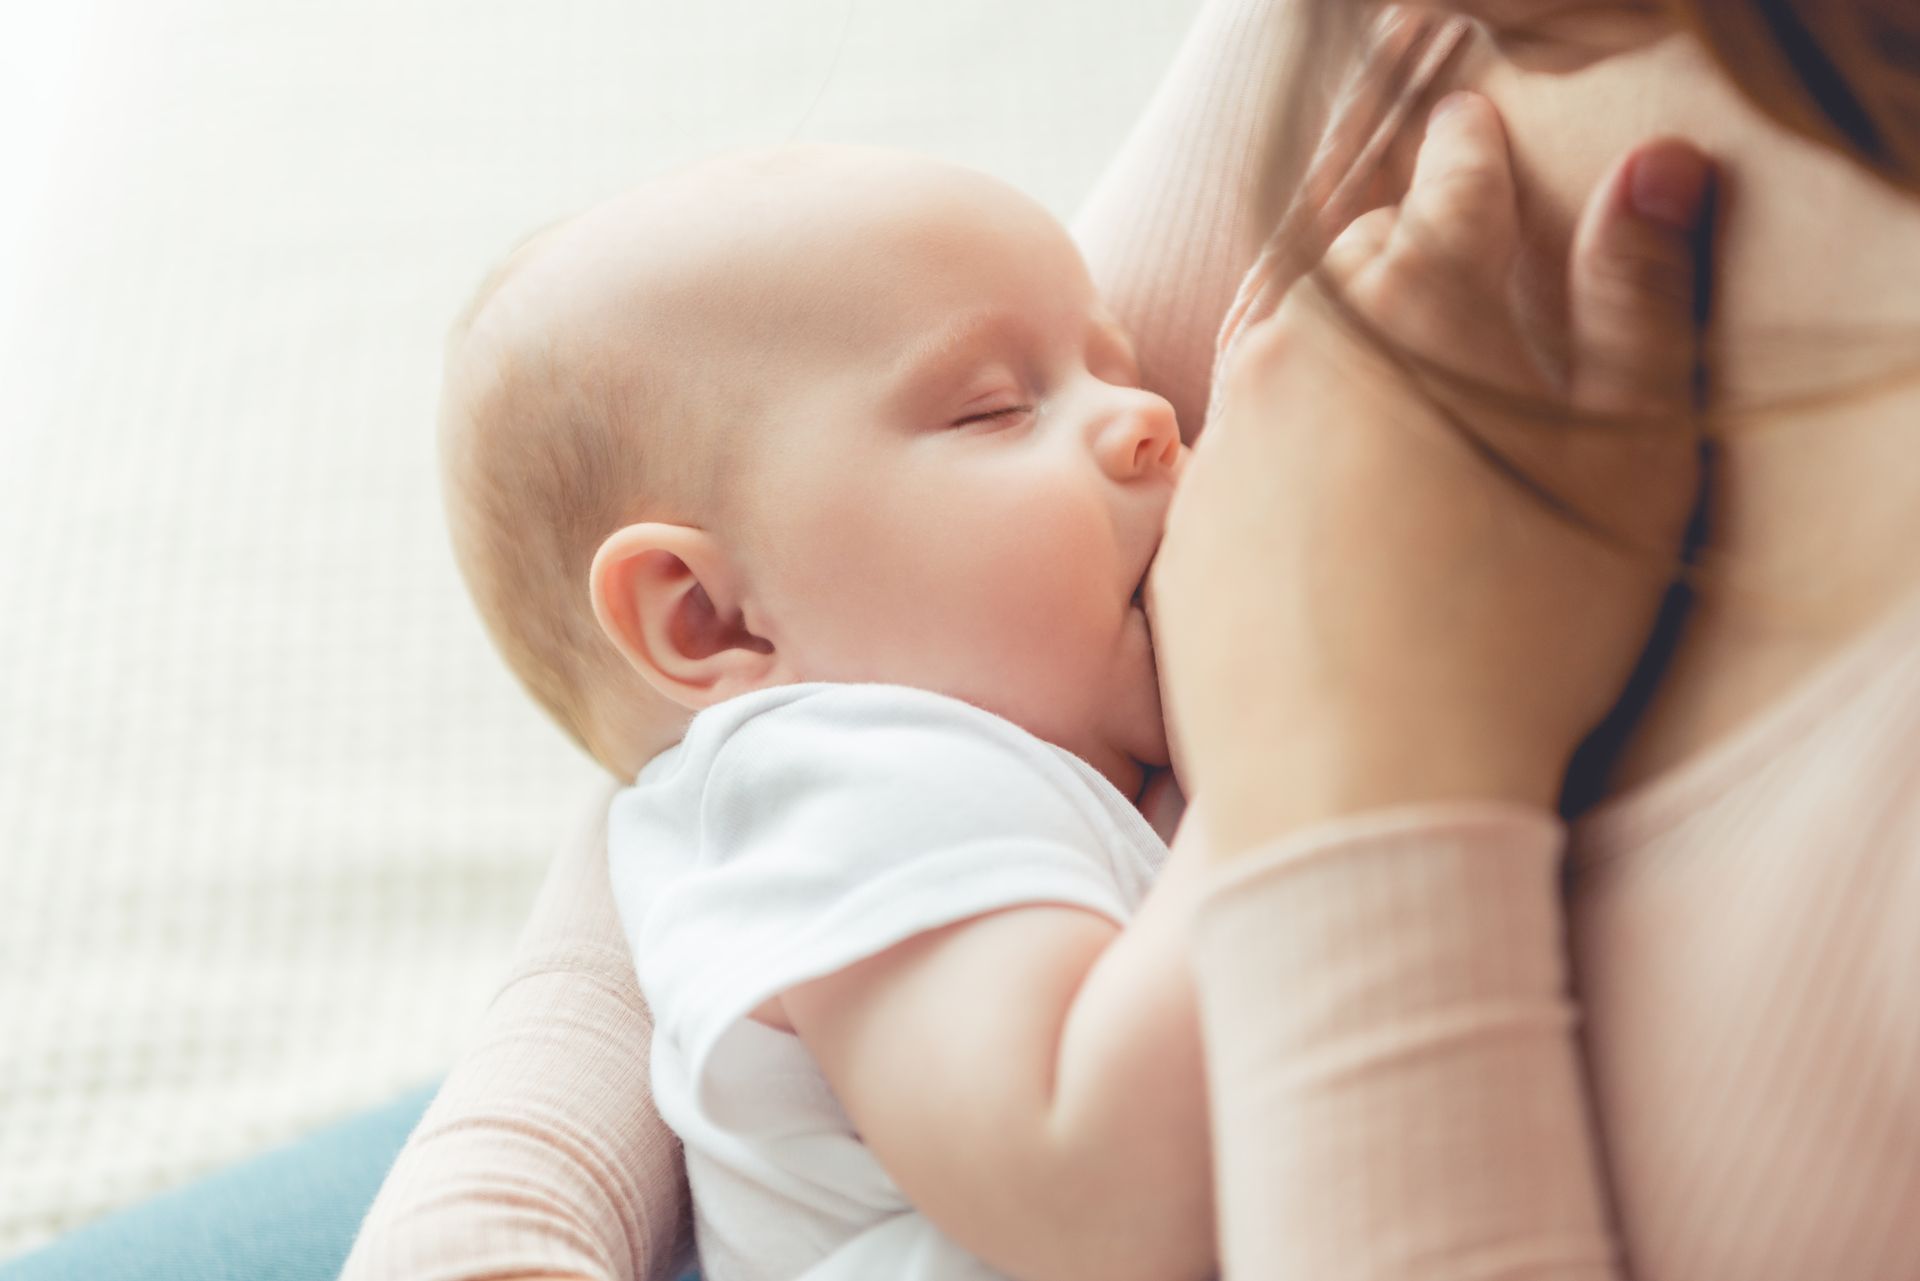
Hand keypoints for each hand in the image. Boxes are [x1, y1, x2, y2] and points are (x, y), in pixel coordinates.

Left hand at [1148, 91, 1713, 856]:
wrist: (1359, 792)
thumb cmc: (1524, 639)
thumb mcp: (1634, 467)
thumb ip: (1642, 304)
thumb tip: (1652, 173)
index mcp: (1421, 307)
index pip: (1455, 184)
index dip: (1480, 159)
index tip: (1478, 144)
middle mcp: (1299, 347)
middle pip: (1357, 257)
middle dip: (1405, 248)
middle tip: (1444, 262)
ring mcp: (1227, 436)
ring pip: (1280, 339)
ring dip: (1331, 333)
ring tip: (1377, 362)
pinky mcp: (1186, 521)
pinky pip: (1235, 442)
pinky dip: (1280, 436)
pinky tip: (1321, 488)